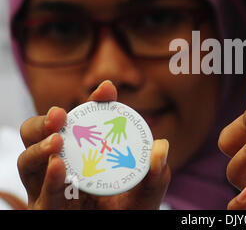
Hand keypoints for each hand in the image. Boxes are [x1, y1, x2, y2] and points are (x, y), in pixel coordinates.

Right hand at [18, 80, 170, 208]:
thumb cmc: (132, 210)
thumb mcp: (148, 190)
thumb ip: (156, 172)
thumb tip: (162, 146)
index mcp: (85, 154)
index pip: (82, 122)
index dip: (94, 103)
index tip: (107, 90)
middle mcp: (62, 167)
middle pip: (39, 137)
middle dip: (44, 122)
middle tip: (59, 115)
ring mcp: (50, 189)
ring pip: (28, 163)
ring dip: (39, 148)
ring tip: (56, 140)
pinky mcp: (48, 210)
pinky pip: (41, 195)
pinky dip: (48, 180)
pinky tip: (58, 167)